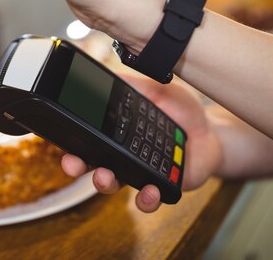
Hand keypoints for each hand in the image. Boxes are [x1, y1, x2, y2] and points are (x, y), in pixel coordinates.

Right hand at [62, 73, 222, 212]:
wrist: (210, 130)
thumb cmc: (179, 110)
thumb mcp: (155, 89)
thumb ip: (132, 83)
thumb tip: (106, 71)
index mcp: (116, 130)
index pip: (87, 137)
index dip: (72, 141)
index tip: (62, 141)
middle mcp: (122, 153)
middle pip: (91, 163)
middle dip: (78, 166)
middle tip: (73, 164)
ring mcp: (139, 171)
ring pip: (114, 183)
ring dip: (105, 183)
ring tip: (106, 177)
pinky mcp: (160, 186)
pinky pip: (148, 200)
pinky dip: (146, 200)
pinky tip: (149, 192)